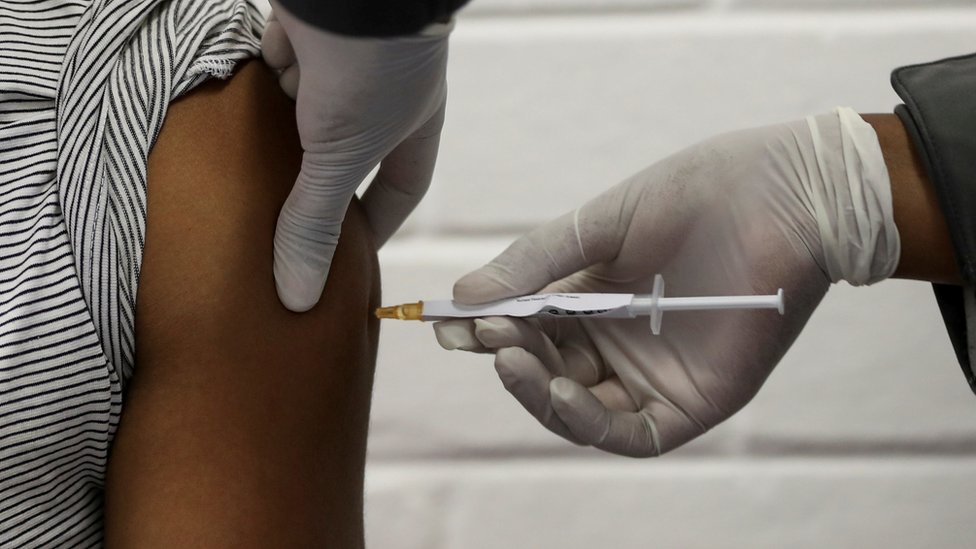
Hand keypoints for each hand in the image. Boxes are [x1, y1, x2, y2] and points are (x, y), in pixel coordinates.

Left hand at [262, 2, 450, 310]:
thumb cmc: (372, 67)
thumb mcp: (341, 156)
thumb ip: (315, 222)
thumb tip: (297, 299)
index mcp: (412, 125)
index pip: (401, 186)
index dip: (379, 222)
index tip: (351, 256)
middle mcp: (382, 93)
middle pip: (349, 152)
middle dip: (319, 183)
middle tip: (287, 222)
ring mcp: (343, 59)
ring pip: (308, 108)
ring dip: (283, 133)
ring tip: (250, 176)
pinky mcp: (304, 29)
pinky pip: (278, 64)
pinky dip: (261, 82)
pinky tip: (237, 105)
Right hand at [434, 109, 898, 456]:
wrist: (787, 193)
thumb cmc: (699, 194)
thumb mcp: (600, 224)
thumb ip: (536, 262)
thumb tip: (463, 299)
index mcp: (594, 298)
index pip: (527, 329)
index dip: (488, 329)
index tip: (450, 322)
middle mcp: (618, 343)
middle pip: (547, 372)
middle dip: (511, 355)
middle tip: (488, 332)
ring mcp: (653, 376)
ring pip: (579, 410)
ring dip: (538, 391)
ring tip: (511, 356)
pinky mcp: (690, 403)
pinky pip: (629, 432)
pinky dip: (587, 420)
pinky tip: (560, 389)